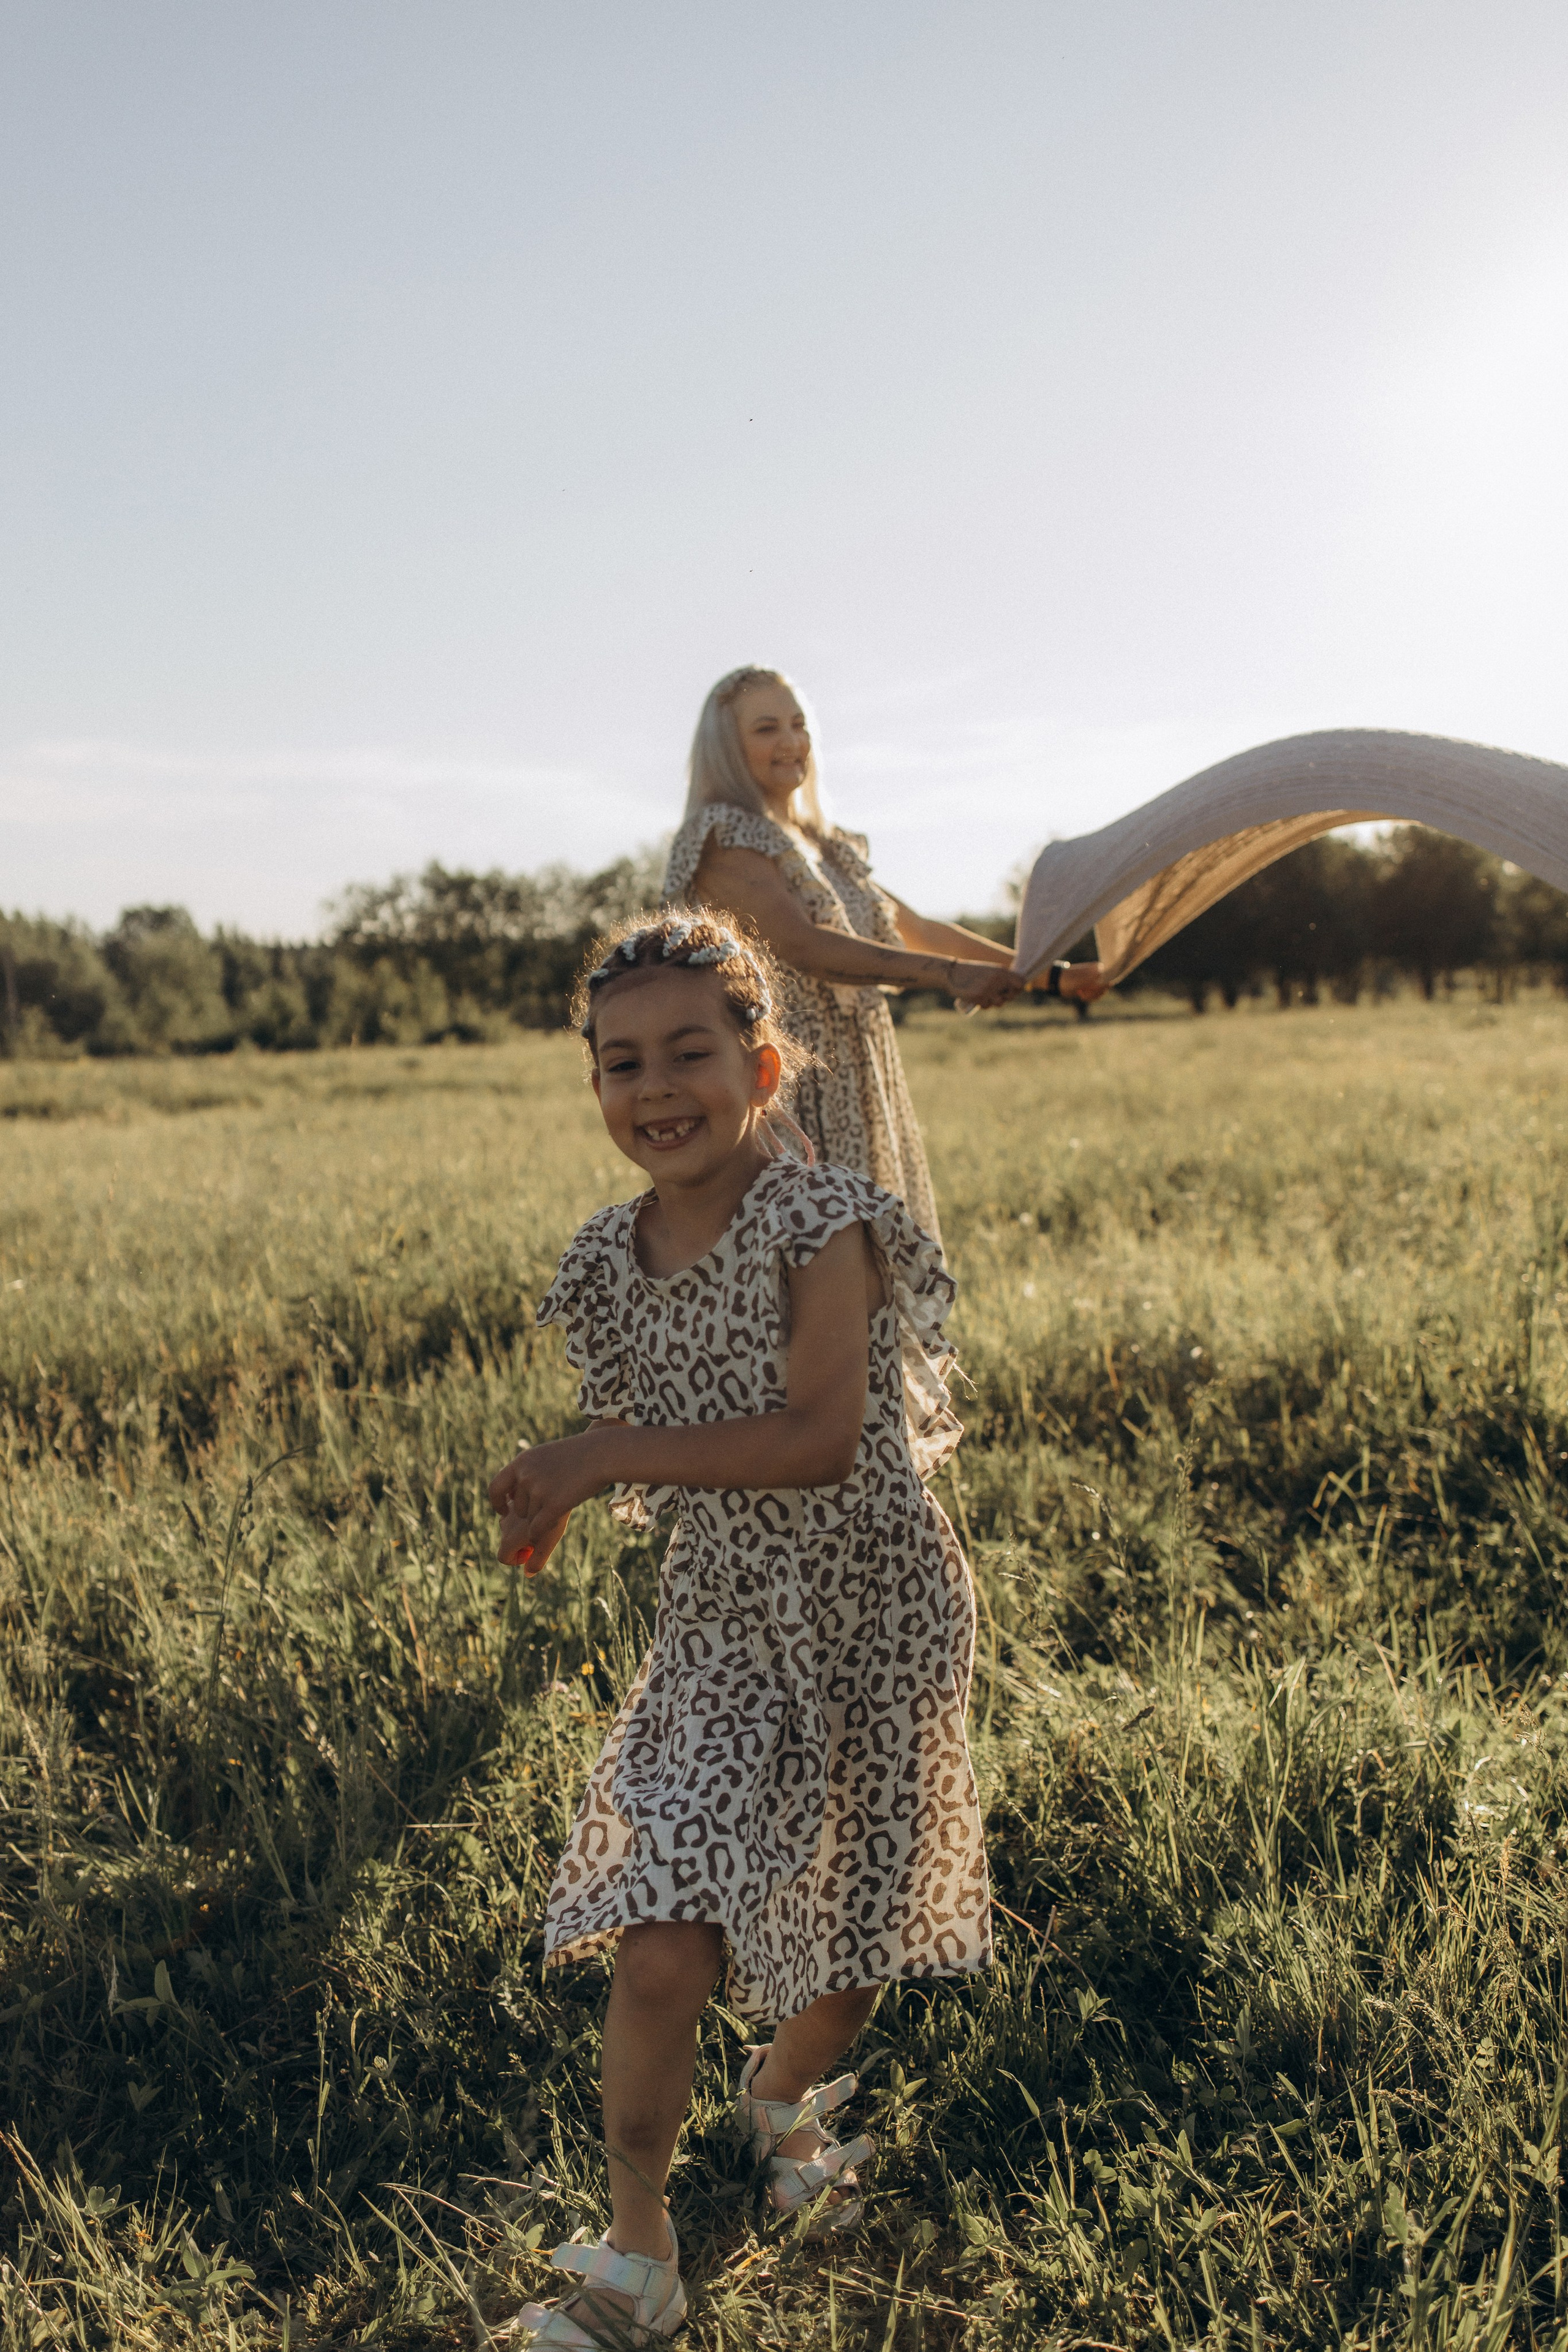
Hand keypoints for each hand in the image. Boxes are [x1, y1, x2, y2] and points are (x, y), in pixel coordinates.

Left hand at [487, 1434, 606, 1572]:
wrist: (601, 1454)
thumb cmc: (578, 1455)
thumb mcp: (546, 1456)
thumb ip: (527, 1473)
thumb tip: (512, 1496)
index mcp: (521, 1462)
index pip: (495, 1488)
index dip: (497, 1503)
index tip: (504, 1512)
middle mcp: (525, 1476)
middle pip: (518, 1509)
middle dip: (531, 1512)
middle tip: (552, 1502)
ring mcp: (539, 1490)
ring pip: (530, 1519)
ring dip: (543, 1517)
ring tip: (564, 1499)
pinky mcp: (553, 1505)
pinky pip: (536, 1529)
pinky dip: (540, 1534)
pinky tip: (553, 1525)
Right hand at [948, 959, 1027, 1010]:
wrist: (952, 972)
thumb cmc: (971, 972)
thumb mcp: (989, 970)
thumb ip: (1002, 978)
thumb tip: (1016, 990)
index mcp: (1001, 970)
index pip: (1021, 982)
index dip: (1018, 989)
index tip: (1012, 991)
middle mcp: (997, 979)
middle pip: (1011, 995)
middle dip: (1005, 998)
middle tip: (995, 995)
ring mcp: (988, 988)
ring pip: (999, 1003)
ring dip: (992, 1002)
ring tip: (984, 995)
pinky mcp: (979, 996)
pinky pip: (986, 1006)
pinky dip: (982, 1004)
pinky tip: (976, 997)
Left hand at [1059, 961, 1107, 1002]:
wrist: (1057, 981)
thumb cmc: (1071, 979)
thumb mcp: (1085, 981)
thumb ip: (1099, 981)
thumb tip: (1111, 983)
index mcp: (1098, 968)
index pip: (1108, 980)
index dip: (1100, 987)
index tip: (1087, 987)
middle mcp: (1098, 974)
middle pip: (1106, 988)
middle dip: (1095, 992)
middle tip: (1082, 990)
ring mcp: (1094, 981)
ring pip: (1101, 993)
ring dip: (1092, 996)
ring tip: (1080, 993)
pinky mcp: (1089, 988)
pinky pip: (1096, 996)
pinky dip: (1089, 998)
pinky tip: (1080, 994)